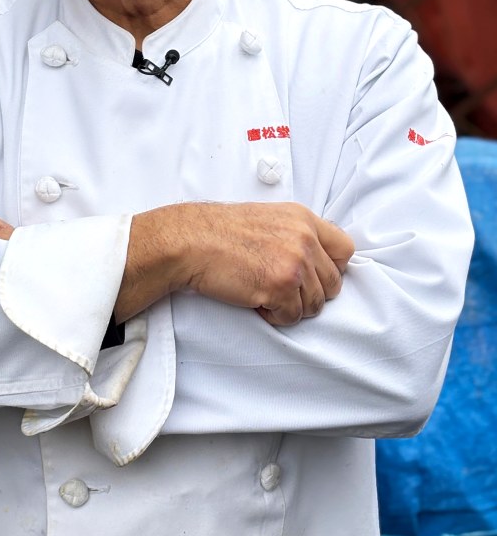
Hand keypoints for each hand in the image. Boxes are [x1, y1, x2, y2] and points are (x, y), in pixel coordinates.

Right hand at [117, 201, 352, 326]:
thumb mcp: (268, 217)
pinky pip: (292, 317)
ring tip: (265, 294)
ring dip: (291, 306)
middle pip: (333, 283)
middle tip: (283, 290)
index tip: (314, 275)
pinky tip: (256, 301)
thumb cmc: (220, 231)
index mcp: (303, 218)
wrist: (191, 241)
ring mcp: (294, 263)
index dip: (332, 268)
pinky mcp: (279, 287)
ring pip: (314, 305)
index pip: (345, 249)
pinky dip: (274, 317)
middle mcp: (304, 238)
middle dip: (310, 293)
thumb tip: (316, 259)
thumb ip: (296, 233)